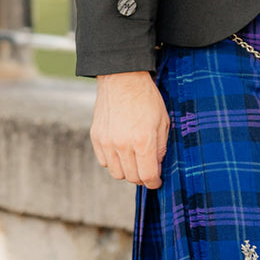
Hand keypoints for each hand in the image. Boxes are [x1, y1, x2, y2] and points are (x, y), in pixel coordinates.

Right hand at [91, 71, 169, 188]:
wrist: (122, 78)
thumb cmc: (146, 98)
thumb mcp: (163, 121)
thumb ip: (161, 147)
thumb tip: (156, 165)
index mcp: (143, 141)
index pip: (147, 176)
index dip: (154, 182)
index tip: (157, 181)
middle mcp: (123, 144)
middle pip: (132, 177)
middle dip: (142, 177)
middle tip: (147, 169)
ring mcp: (107, 142)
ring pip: (116, 173)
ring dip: (127, 170)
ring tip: (134, 159)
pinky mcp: (96, 137)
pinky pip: (104, 161)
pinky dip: (113, 161)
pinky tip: (121, 151)